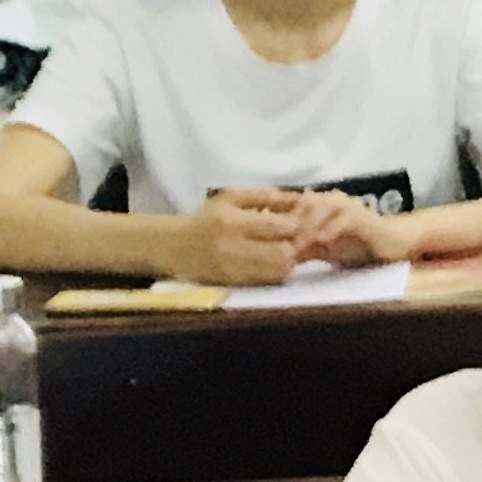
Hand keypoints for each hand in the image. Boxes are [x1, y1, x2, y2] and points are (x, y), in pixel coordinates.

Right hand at [176, 188, 313, 284]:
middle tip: (304, 236)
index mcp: (231, 222)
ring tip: (290, 247)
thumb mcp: (233, 197)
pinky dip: (279, 271)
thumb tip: (302, 198)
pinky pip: (268, 281)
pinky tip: (278, 260)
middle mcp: (231, 248)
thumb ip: (268, 196)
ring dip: (291, 260)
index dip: (301, 223)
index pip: (279, 226)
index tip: (307, 218)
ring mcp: (232, 270)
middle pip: (283, 253)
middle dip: (299, 244)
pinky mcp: (234, 285)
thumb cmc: (209, 217)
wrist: (173, 247)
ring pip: (279, 271)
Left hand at [283, 191, 415, 266]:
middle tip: (274, 246)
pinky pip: (344, 220)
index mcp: (320, 203)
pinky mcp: (364, 217)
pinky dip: (330, 231)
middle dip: (288, 225)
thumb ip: (302, 248)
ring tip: (296, 247)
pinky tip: (320, 243)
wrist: (396, 244)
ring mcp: (348, 206)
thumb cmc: (359, 245)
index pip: (290, 206)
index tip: (261, 238)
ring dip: (306, 228)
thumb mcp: (324, 248)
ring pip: (320, 210)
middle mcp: (332, 199)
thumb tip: (274, 257)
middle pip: (301, 205)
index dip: (275, 220)